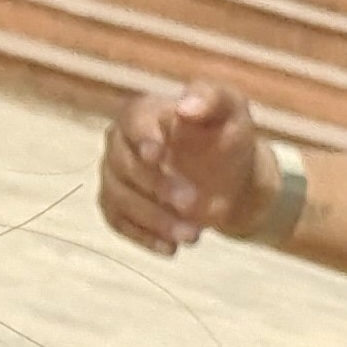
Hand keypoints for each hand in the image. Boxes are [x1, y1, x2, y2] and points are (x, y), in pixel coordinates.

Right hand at [100, 80, 272, 255]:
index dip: (141, 138)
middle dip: (157, 187)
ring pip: (119, 198)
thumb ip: (212, 98)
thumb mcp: (231, 110)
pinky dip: (143, 237)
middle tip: (192, 203)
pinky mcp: (116, 206)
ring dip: (154, 219)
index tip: (157, 155)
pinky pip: (119, 222)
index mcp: (142, 113)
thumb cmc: (226, 135)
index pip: (132, 122)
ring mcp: (114, 177)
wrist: (230, 177)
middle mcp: (119, 144)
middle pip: (124, 166)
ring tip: (193, 234)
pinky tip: (171, 248)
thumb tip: (186, 106)